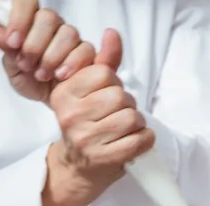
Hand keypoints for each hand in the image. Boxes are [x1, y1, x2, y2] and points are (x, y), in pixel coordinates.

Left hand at [0, 0, 94, 102]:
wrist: (53, 104)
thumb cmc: (33, 82)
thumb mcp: (14, 69)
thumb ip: (7, 49)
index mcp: (32, 22)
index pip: (27, 2)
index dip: (20, 18)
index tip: (13, 42)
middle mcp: (53, 26)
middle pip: (48, 17)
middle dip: (35, 44)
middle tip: (26, 64)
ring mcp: (72, 38)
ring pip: (67, 33)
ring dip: (51, 56)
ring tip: (41, 75)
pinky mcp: (87, 53)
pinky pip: (84, 49)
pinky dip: (70, 63)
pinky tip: (60, 75)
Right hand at [40, 29, 154, 205]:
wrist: (78, 167)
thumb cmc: (87, 124)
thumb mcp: (88, 90)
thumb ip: (103, 61)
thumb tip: (112, 34)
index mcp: (63, 94)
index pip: (104, 74)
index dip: (113, 83)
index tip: (106, 95)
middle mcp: (71, 116)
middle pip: (120, 96)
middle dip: (127, 104)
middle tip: (118, 114)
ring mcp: (87, 140)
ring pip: (132, 117)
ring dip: (136, 123)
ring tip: (125, 128)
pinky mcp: (105, 159)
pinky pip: (140, 140)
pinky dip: (145, 139)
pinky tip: (136, 140)